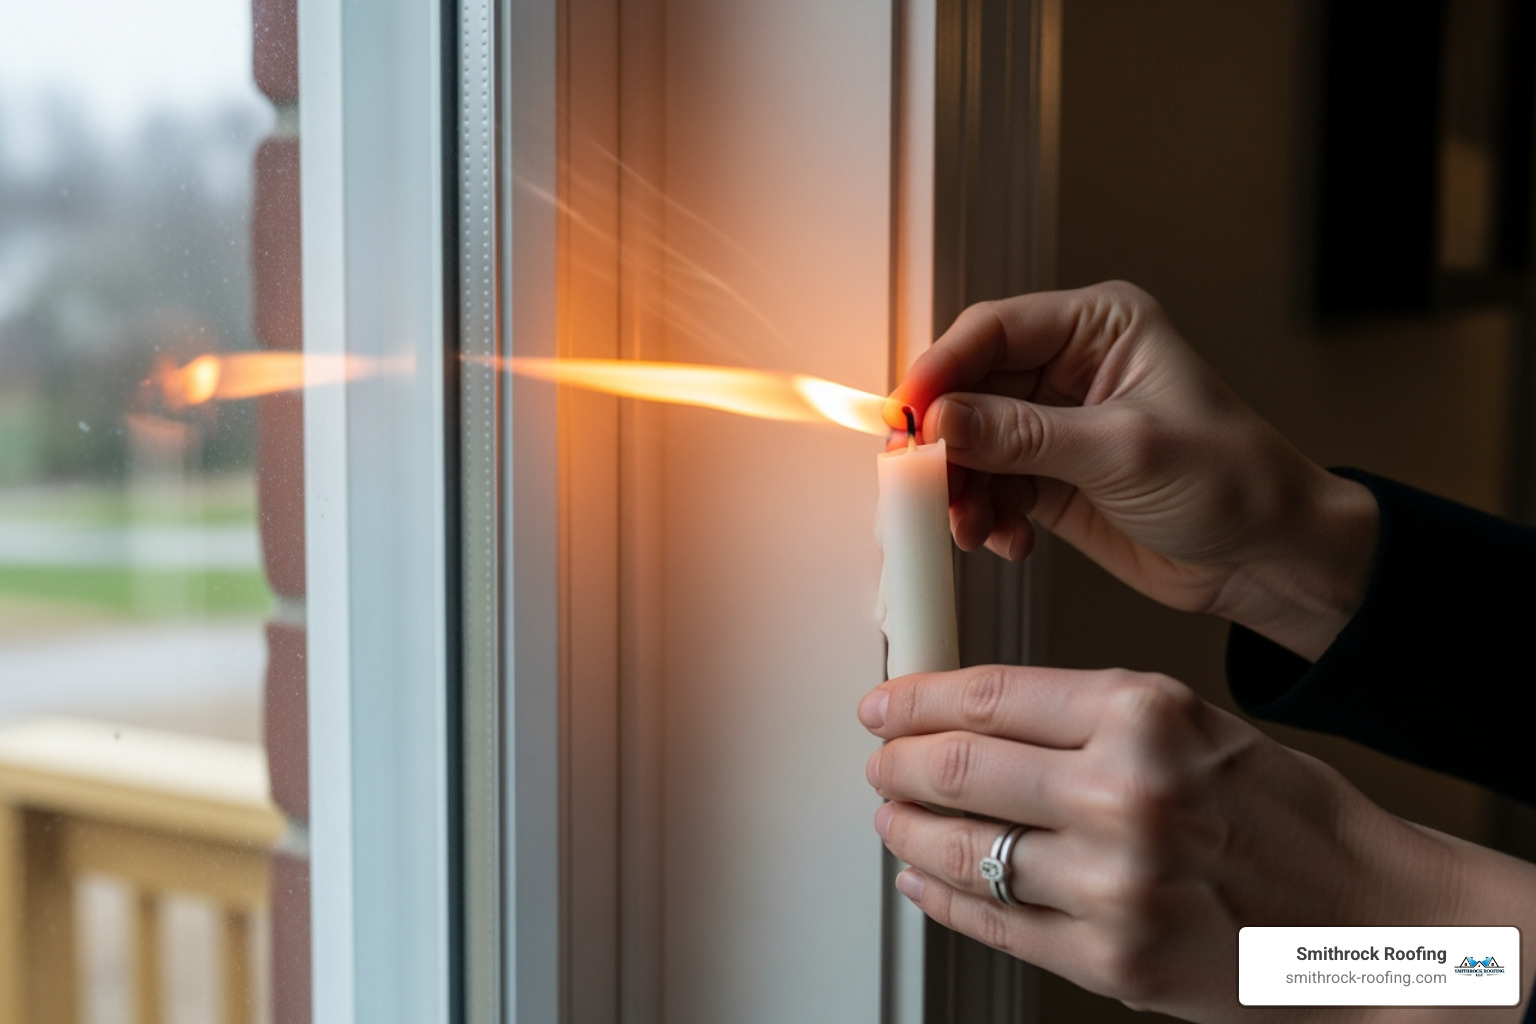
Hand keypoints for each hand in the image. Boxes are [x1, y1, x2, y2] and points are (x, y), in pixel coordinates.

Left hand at [859, 666, 1535, 1022]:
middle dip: (896, 764)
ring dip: (906, 832)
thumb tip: (972, 714)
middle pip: (957, 769)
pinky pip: (992, 924)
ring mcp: (1114, 884)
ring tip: (894, 820)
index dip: (915, 699)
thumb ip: (1084, 715)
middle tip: (881, 763)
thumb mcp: (1192, 723)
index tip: (884, 705)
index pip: (987, 696)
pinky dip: (942, 898)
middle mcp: (1124, 793)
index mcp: (1144, 714)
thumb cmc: (1285, 814)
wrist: (1373, 918)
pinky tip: (925, 879)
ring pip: (960, 852)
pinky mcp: (1113, 960)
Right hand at [888, 281, 1376, 659]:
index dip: (941, 369)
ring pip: (970, 444)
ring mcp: (1056, 426)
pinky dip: (984, 516)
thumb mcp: (1124, 450)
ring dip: (960, 489)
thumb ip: (1024, 435)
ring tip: (973, 527)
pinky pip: (989, 488)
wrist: (1270, 560)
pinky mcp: (1050, 478)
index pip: (993, 331)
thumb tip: (943, 420)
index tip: (908, 416)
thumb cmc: (1235, 483)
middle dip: (945, 441)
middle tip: (925, 482)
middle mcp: (1070, 369)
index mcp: (1099, 327)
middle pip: (968, 389)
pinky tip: (1006, 540)